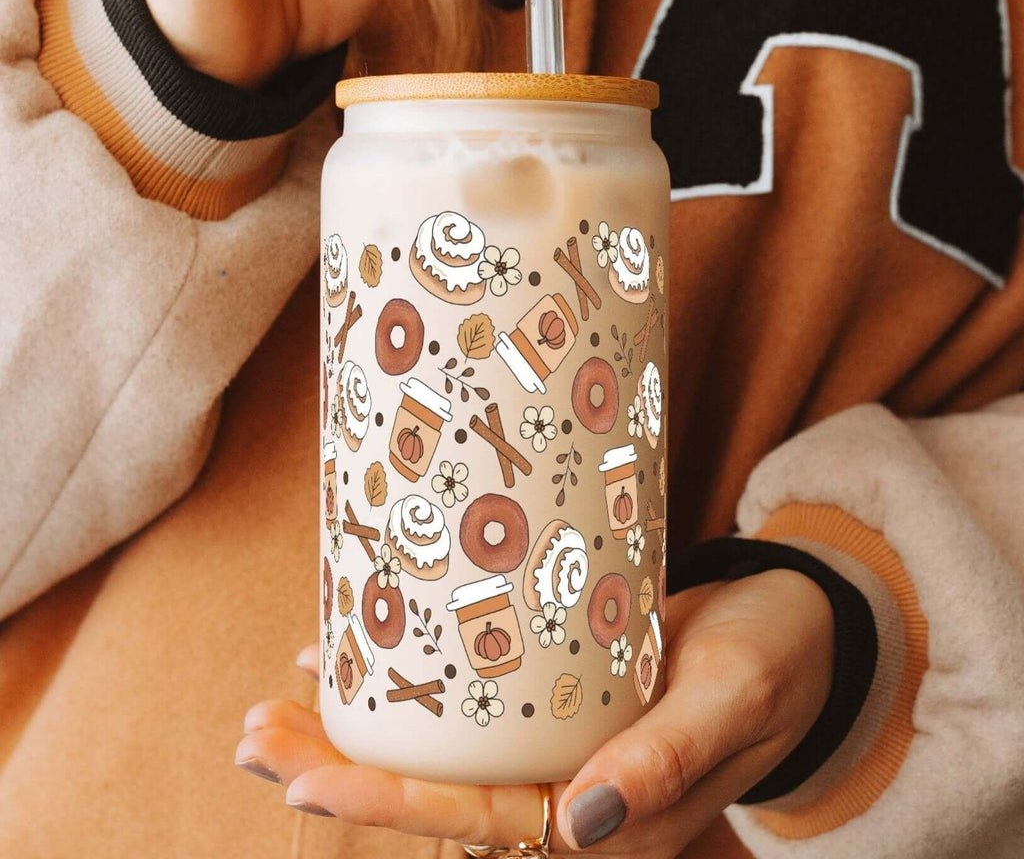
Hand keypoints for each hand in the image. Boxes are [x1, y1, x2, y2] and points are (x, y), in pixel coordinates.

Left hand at [237, 569, 832, 855]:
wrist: (798, 630)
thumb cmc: (776, 663)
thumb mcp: (734, 700)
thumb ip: (667, 763)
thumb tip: (580, 828)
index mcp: (609, 815)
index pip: (478, 823)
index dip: (388, 804)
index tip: (305, 782)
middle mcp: (568, 791)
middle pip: (436, 794)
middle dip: (340, 771)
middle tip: (255, 730)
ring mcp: (557, 746)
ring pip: (442, 751)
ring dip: (357, 730)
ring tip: (276, 701)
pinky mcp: (556, 699)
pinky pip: (472, 702)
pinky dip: (412, 680)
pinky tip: (354, 650)